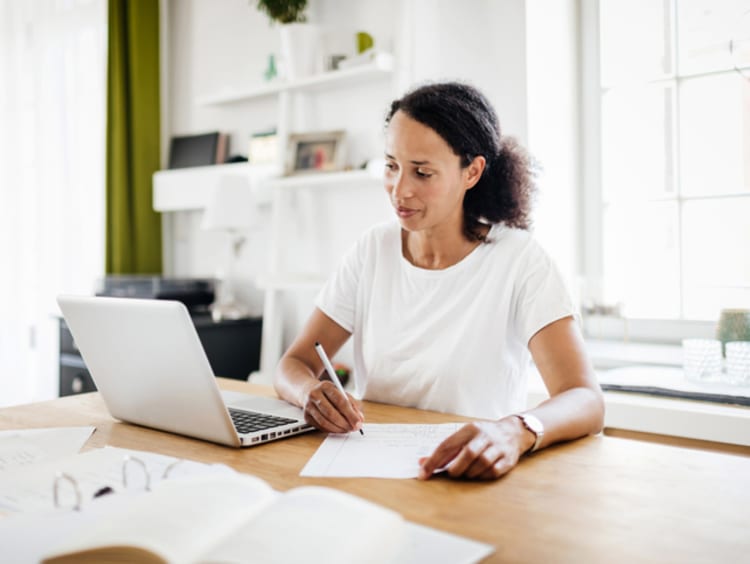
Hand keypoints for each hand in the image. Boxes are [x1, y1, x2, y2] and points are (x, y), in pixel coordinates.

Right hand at [301, 380, 363, 433]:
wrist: (308, 390)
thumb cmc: (328, 392)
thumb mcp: (341, 392)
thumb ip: (352, 404)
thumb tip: (359, 419)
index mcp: (326, 386)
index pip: (340, 401)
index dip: (350, 414)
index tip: (358, 422)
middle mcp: (315, 395)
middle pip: (331, 413)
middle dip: (344, 423)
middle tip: (353, 428)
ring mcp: (308, 406)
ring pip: (324, 422)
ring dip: (338, 429)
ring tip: (347, 429)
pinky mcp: (306, 416)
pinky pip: (320, 426)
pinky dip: (331, 430)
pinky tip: (338, 429)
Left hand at [418, 417, 532, 480]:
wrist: (514, 432)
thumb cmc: (482, 437)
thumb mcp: (464, 436)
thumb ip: (446, 450)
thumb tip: (422, 463)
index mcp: (470, 428)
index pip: (448, 445)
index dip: (433, 460)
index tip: (423, 473)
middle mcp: (485, 436)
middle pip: (468, 453)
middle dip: (456, 468)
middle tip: (452, 474)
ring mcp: (498, 447)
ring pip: (482, 463)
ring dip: (470, 473)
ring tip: (466, 473)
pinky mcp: (508, 459)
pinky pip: (493, 471)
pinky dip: (483, 476)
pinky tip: (479, 474)